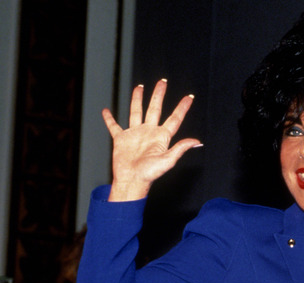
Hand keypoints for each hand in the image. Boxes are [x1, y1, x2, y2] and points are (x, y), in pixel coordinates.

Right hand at [102, 79, 201, 200]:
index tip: (190, 96)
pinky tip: (106, 110)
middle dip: (159, 94)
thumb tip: (197, 141)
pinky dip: (109, 119)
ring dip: (137, 99)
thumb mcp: (168, 160)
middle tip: (162, 81)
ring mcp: (135, 134)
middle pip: (155, 108)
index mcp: (162, 137)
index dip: (183, 107)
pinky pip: (114, 126)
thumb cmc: (150, 174)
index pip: (175, 118)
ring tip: (139, 86)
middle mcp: (149, 132)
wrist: (131, 181)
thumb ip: (180, 148)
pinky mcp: (121, 139)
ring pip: (136, 112)